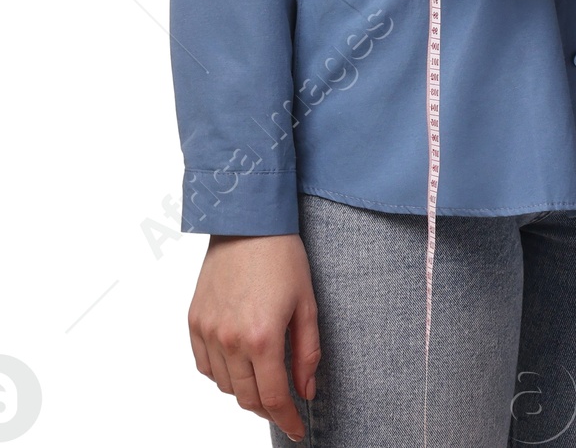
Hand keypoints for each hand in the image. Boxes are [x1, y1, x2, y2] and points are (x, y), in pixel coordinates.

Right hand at [188, 233, 319, 440]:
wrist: (248, 223)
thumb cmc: (283, 257)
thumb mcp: (307, 303)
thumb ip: (307, 352)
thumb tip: (306, 391)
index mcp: (262, 336)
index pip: (273, 396)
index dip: (287, 418)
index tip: (297, 430)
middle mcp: (229, 340)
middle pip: (246, 397)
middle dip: (268, 409)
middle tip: (284, 408)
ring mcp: (207, 332)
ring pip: (225, 385)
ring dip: (245, 392)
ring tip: (265, 382)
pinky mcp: (193, 322)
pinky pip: (205, 367)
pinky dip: (222, 375)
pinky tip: (239, 366)